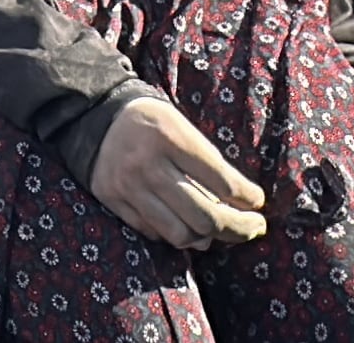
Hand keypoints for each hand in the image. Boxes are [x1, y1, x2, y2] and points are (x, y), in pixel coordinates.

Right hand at [86, 95, 267, 250]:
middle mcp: (147, 163)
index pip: (222, 181)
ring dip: (205, 238)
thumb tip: (235, 211)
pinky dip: (173, 233)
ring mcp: (127, 185)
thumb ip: (209, 166)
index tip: (257, 203)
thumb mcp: (184, 128)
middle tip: (253, 227)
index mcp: (171, 136)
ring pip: (180, 234)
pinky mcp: (112, 199)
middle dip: (237, 228)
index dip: (248, 198)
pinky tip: (183, 225)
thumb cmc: (153, 122)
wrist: (96, 115)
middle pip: (204, 216)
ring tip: (216, 231)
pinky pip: (152, 233)